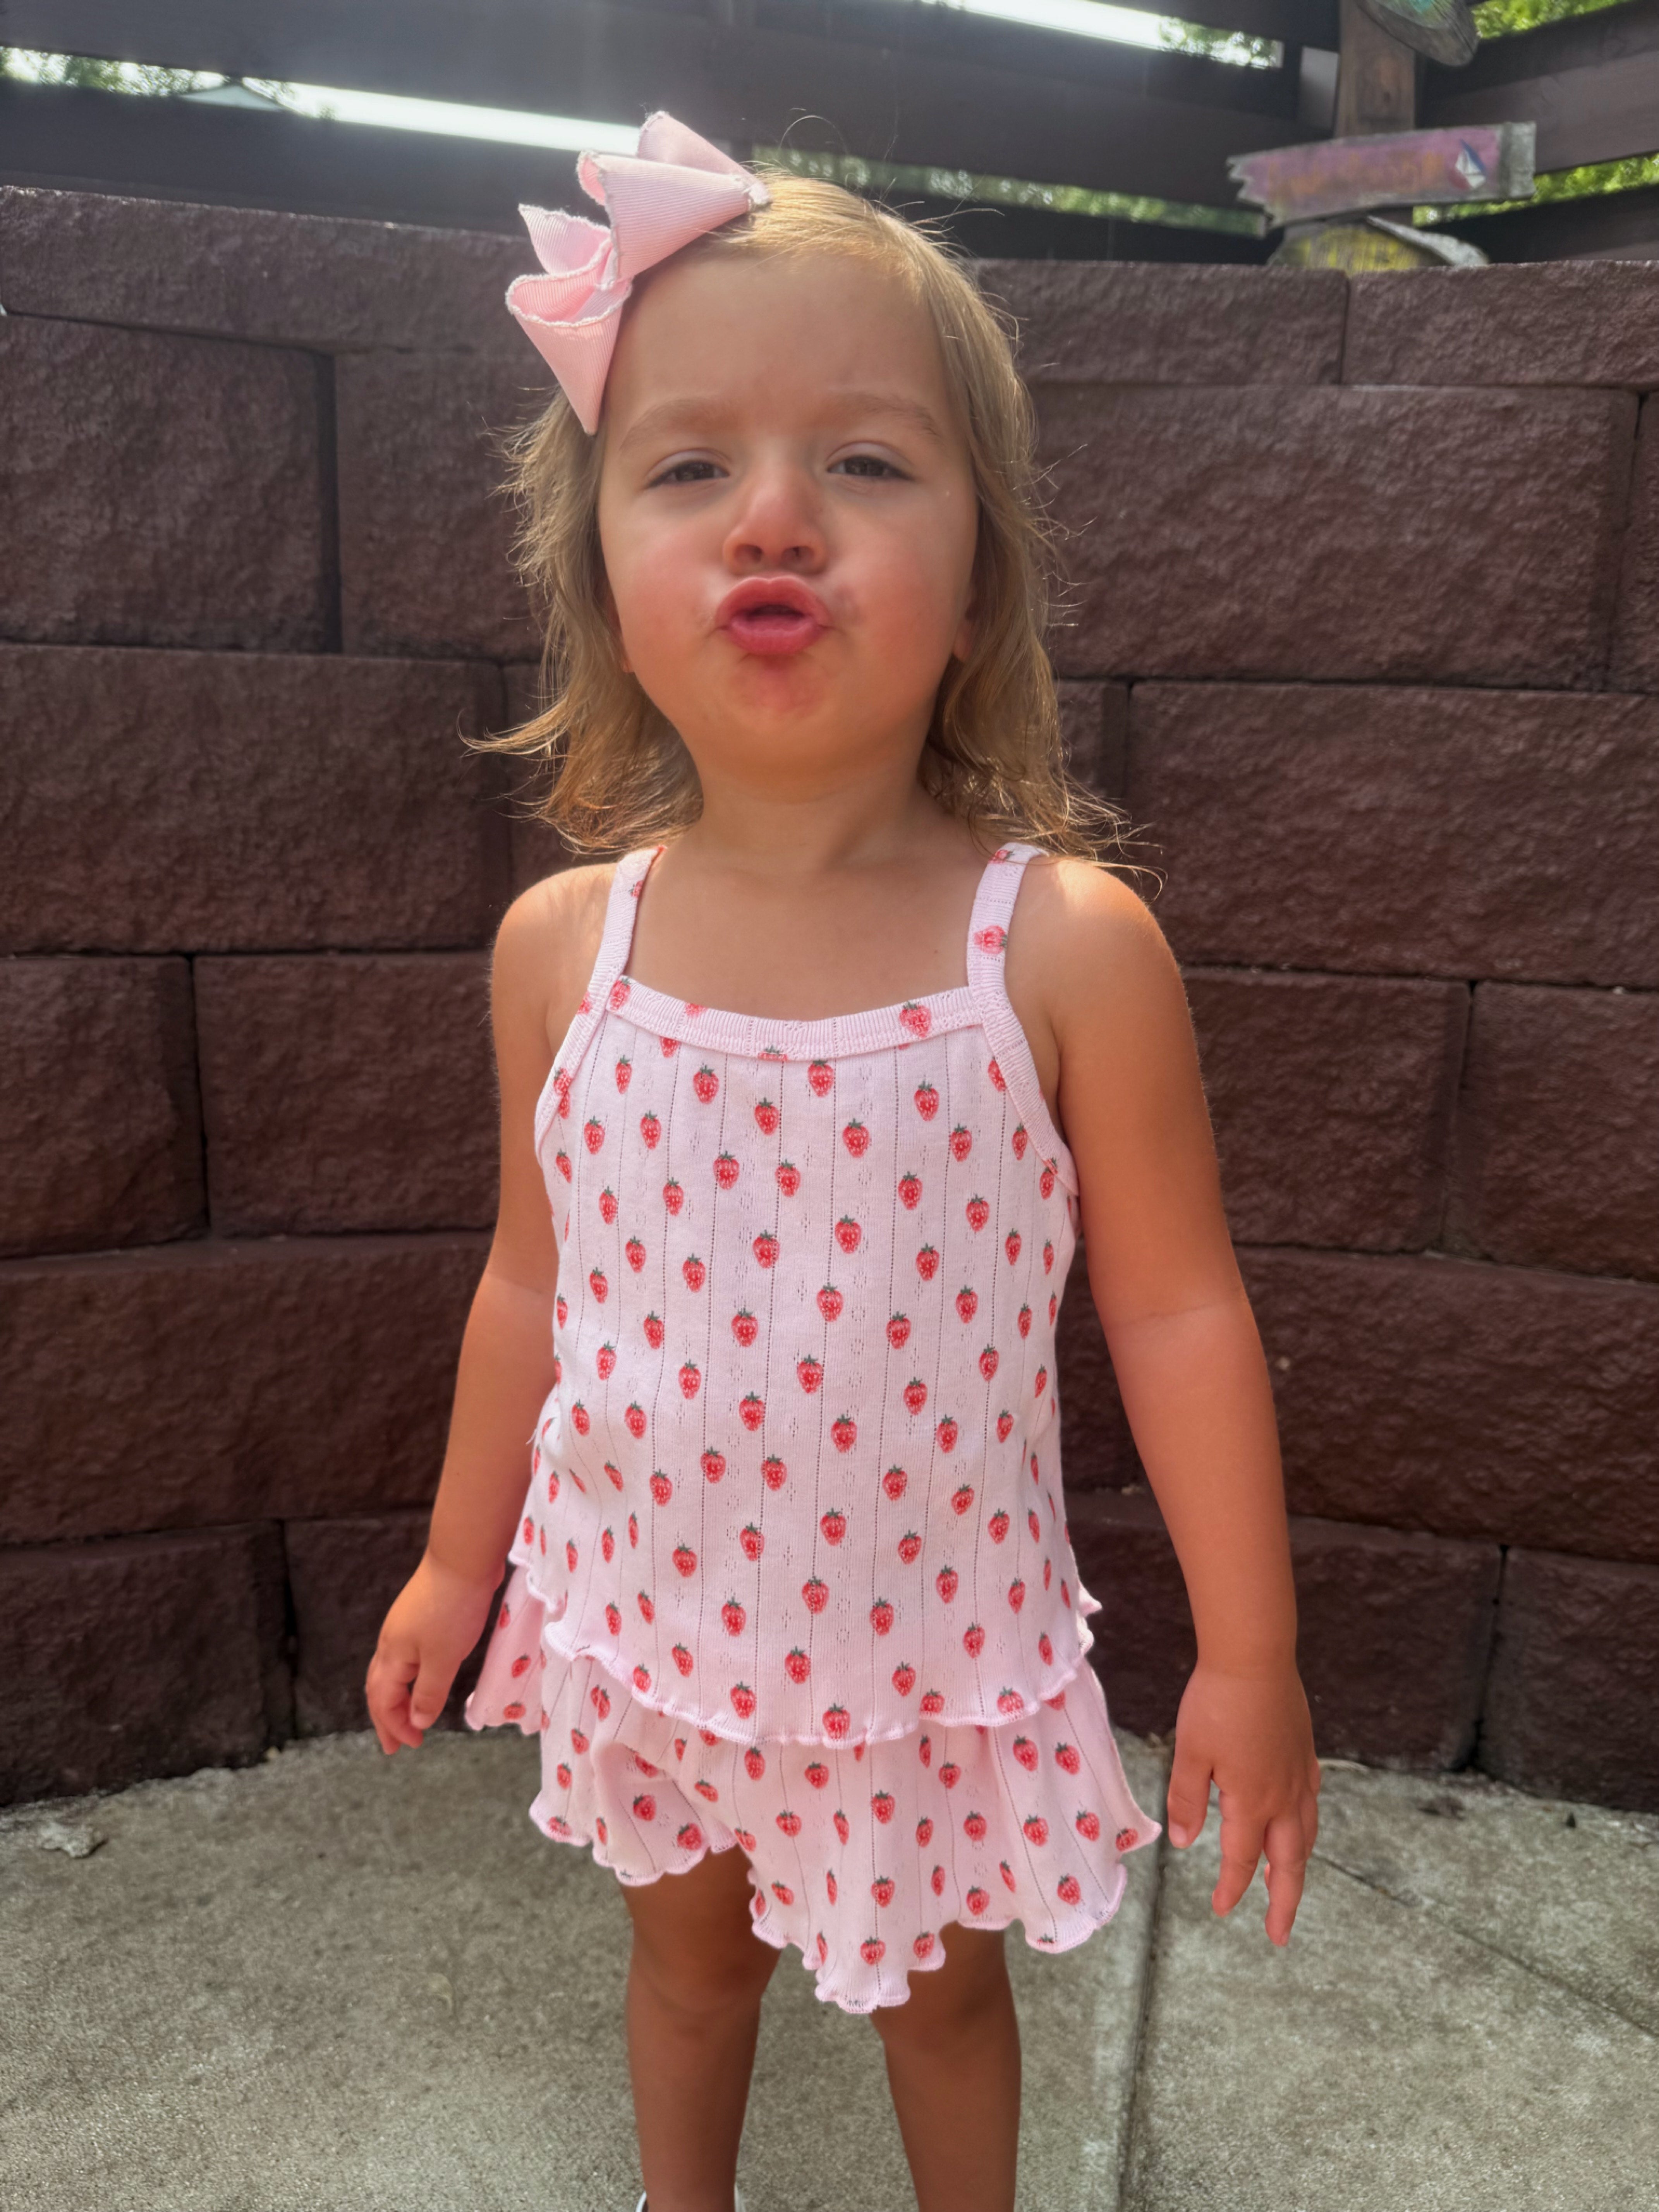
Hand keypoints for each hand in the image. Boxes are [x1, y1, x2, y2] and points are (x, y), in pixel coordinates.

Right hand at [365, 1551, 502, 1754]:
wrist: (463, 1558)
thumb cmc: (452, 1608)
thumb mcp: (443, 1658)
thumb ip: (429, 1692)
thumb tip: (416, 1721)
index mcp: (392, 1655)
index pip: (383, 1700)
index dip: (394, 1726)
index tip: (411, 1746)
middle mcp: (392, 1642)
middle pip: (380, 1688)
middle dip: (386, 1719)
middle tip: (395, 1745)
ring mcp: (405, 1627)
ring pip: (392, 1672)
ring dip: (396, 1699)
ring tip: (405, 1718)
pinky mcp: (422, 1617)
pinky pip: (407, 1657)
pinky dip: (409, 1678)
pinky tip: (422, 1679)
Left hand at [1164, 1659, 1320, 1945]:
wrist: (1254, 1656)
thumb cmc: (1216, 1703)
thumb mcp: (1190, 1753)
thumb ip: (1188, 1800)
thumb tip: (1186, 1844)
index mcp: (1251, 1801)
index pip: (1240, 1858)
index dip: (1230, 1887)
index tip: (1221, 1909)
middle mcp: (1282, 1794)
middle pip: (1289, 1862)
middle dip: (1282, 1902)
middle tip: (1279, 1935)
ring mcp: (1297, 1772)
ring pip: (1304, 1834)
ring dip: (1295, 1865)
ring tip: (1285, 1885)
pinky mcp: (1303, 1750)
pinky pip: (1310, 1800)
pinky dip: (1305, 1823)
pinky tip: (1300, 1822)